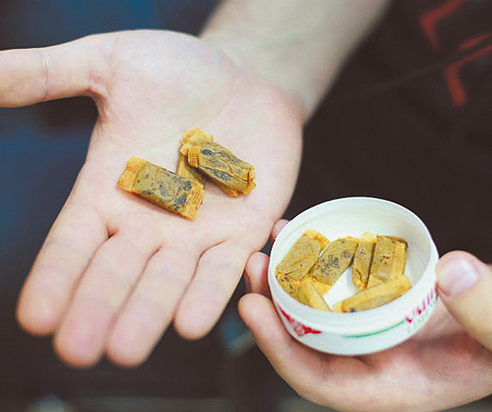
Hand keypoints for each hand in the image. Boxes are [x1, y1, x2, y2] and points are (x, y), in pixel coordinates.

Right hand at [2, 29, 302, 367]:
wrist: (247, 76)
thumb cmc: (180, 70)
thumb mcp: (109, 63)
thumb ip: (47, 75)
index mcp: (110, 189)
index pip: (73, 242)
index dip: (56, 278)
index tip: (36, 316)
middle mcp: (149, 220)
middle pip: (117, 273)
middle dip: (98, 309)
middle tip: (78, 349)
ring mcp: (198, 230)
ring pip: (168, 281)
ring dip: (149, 314)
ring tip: (127, 349)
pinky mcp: (244, 229)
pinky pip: (224, 267)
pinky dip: (210, 293)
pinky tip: (192, 323)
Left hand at [240, 220, 491, 411]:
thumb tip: (453, 273)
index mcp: (400, 385)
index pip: (324, 383)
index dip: (282, 351)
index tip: (253, 310)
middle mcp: (381, 357)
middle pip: (309, 341)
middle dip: (272, 308)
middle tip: (251, 264)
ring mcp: (382, 326)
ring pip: (321, 309)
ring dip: (290, 279)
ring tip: (269, 241)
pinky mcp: (389, 296)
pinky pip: (346, 281)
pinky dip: (324, 259)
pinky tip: (307, 229)